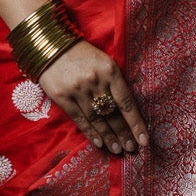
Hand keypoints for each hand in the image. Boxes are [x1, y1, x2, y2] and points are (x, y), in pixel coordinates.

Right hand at [39, 41, 148, 156]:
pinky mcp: (62, 96)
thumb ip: (115, 83)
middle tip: (132, 149)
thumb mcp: (104, 62)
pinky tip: (100, 143)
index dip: (136, 124)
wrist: (51, 46)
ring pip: (97, 120)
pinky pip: (80, 119)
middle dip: (124, 134)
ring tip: (117, 149)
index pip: (127, 103)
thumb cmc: (83, 55)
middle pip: (113, 114)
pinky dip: (91, 133)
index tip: (144, 140)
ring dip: (109, 137)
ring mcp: (78, 90)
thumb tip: (127, 112)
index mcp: (110, 71)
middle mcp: (95, 81)